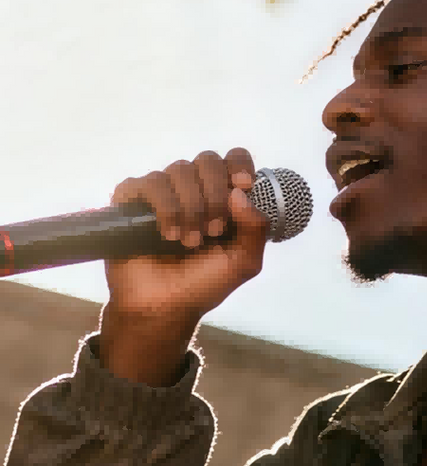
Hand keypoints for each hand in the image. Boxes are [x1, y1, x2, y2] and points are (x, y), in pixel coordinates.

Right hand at [99, 148, 269, 385]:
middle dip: (215, 195)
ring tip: (189, 242)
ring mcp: (162, 192)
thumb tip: (240, 192)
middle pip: (207, 160)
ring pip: (179, 169)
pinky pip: (148, 182)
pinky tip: (167, 234)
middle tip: (213, 230)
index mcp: (222, 198)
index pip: (233, 159)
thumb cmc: (202, 284)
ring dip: (190, 207)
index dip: (239, 165)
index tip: (242, 186)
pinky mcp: (131, 199)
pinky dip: (164, 207)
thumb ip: (255, 229)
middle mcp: (193, 189)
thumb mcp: (243, 262)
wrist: (164, 306)